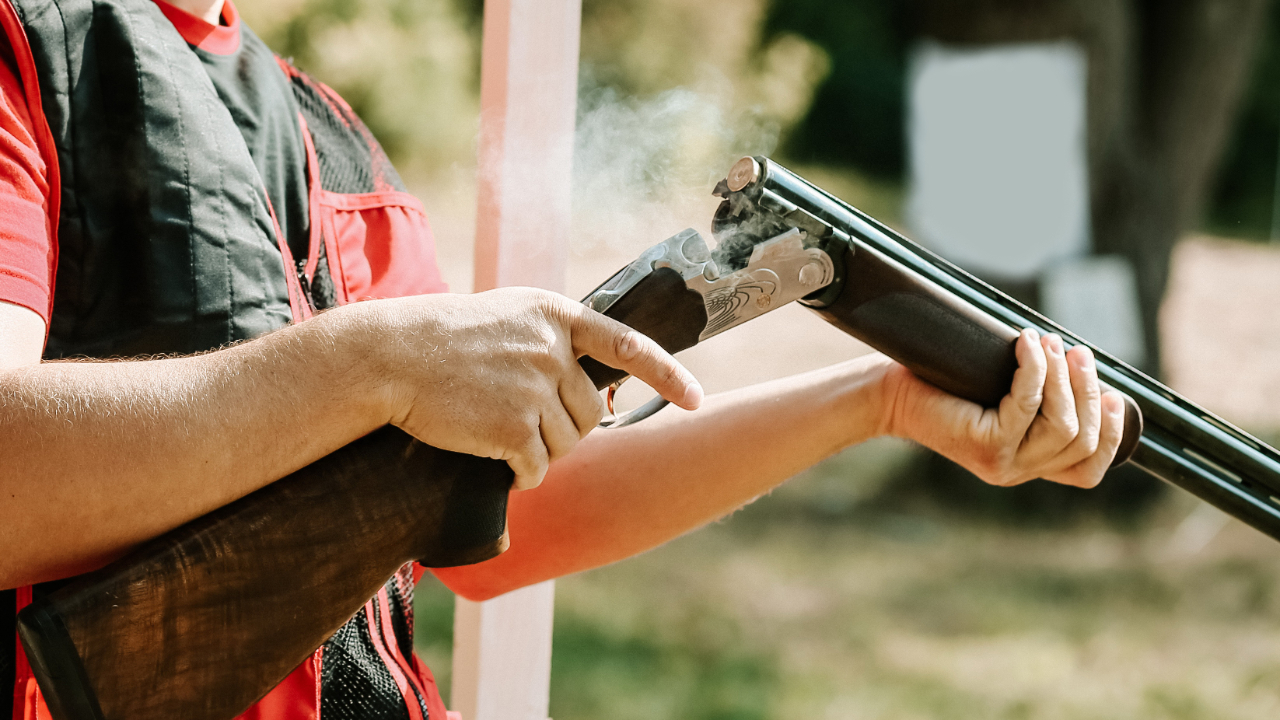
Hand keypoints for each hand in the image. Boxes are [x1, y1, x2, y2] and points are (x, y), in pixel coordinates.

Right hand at [359, 287, 701, 489]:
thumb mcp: (507, 319)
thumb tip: (594, 398)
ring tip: (498, 431)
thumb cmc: (443, 339)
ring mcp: (534, 387)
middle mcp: (553, 348)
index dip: (668, 375)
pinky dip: (520, 475)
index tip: (696, 400)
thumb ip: (552, 344)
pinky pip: (535, 468)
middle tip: (523, 424)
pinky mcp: (511, 427)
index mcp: (556, 316)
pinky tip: (494, 461)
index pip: (628, 346)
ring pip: (565, 443)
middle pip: (590, 412)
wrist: (389, 356)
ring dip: (539, 451)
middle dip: (565, 428)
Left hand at [880, 329, 1125, 487]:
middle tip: (1077, 352)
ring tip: (1051, 343)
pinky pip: (1028, 405)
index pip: (1087, 471)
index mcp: (1027, 466)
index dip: (1111, 435)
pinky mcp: (984, 445)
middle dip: (1087, 390)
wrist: (891, 395)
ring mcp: (1002, 463)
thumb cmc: (944, 387)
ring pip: (1062, 425)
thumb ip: (1038, 397)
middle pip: (1082, 440)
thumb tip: (1081, 365)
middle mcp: (1017, 472)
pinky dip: (1035, 370)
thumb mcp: (1000, 395)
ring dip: (1064, 378)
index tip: (1112, 395)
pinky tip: (1027, 344)